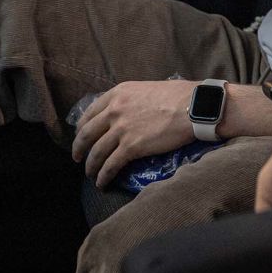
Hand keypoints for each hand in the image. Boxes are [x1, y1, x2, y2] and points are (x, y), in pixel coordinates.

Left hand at [71, 80, 201, 186]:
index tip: (81, 136)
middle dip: (79, 148)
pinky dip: (103, 176)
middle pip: (87, 133)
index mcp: (118, 93)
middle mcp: (115, 110)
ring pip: (96, 152)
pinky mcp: (131, 147)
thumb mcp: (147, 89)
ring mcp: (121, 129)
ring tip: (90, 174)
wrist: (194, 107)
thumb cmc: (179, 96)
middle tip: (78, 158)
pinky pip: (110, 165)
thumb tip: (131, 112)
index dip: (82, 128)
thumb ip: (132, 100)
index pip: (90, 112)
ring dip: (91, 166)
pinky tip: (102, 183)